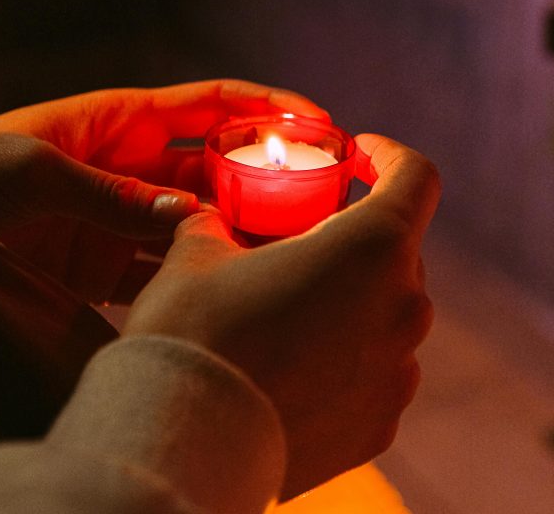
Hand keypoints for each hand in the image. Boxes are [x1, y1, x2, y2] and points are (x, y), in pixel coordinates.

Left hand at [0, 80, 327, 301]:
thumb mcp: (33, 169)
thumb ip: (111, 192)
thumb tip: (189, 215)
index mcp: (127, 123)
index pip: (214, 105)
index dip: (269, 106)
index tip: (318, 121)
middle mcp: (139, 168)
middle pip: (222, 168)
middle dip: (269, 178)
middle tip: (317, 200)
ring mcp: (130, 217)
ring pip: (203, 221)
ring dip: (240, 233)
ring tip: (286, 250)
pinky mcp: (114, 261)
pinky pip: (167, 265)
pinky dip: (196, 274)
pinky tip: (228, 287)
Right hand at [124, 134, 440, 498]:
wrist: (181, 440)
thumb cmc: (193, 330)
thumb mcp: (197, 252)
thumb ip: (218, 222)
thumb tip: (214, 219)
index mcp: (370, 248)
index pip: (415, 178)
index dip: (390, 156)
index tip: (360, 156)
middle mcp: (404, 308)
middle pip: (395, 249)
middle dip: (353, 236)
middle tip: (303, 240)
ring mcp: (398, 371)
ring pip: (386, 311)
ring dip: (350, 298)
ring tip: (293, 309)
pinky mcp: (380, 422)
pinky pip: (375, 368)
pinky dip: (347, 354)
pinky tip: (296, 365)